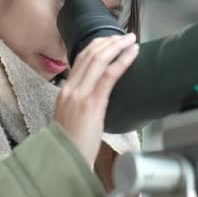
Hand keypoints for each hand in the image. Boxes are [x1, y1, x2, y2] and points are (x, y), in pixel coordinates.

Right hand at [53, 33, 138, 166]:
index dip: (97, 45)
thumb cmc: (73, 144)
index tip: (111, 39)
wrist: (65, 160)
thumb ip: (82, 101)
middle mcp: (70, 89)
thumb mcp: (72, 117)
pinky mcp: (92, 104)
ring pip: (98, 60)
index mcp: (65, 91)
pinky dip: (122, 61)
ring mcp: (79, 95)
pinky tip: (132, 54)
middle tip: (125, 36)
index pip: (80, 59)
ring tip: (131, 40)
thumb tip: (99, 92)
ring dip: (117, 46)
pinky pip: (108, 76)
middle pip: (89, 55)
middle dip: (109, 41)